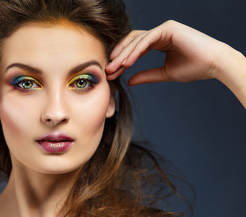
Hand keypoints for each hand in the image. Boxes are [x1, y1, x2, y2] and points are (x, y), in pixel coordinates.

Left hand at [105, 20, 228, 84]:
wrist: (214, 65)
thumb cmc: (194, 68)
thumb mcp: (165, 73)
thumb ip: (147, 75)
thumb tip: (129, 81)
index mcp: (158, 42)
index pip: (134, 49)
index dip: (121, 61)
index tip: (112, 74)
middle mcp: (159, 34)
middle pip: (131, 42)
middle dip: (118, 56)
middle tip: (108, 70)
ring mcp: (163, 29)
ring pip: (136, 40)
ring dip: (123, 54)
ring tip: (114, 68)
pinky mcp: (168, 28)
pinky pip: (146, 39)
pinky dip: (135, 51)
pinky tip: (127, 62)